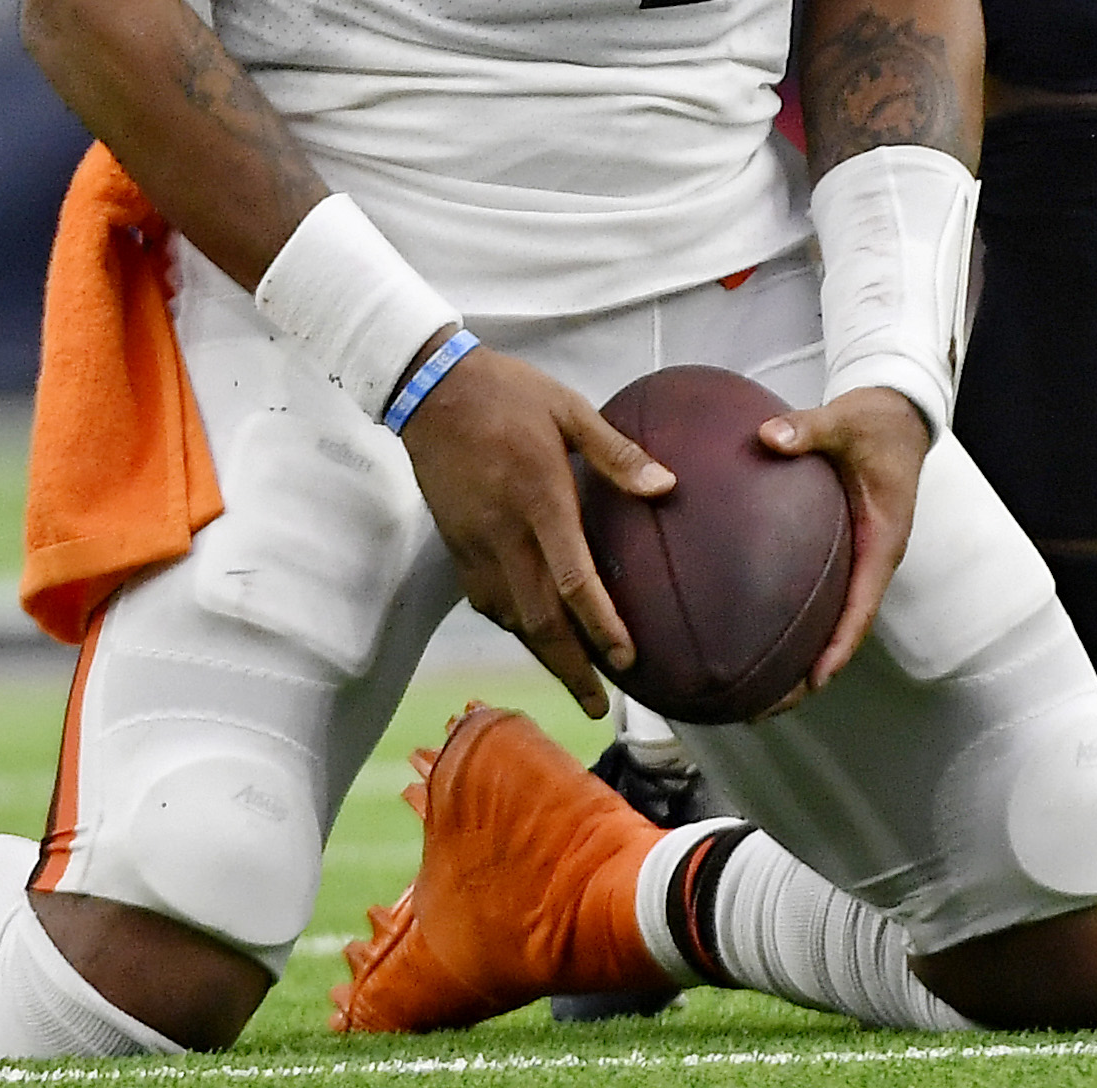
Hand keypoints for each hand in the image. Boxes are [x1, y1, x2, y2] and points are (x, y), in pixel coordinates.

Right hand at [399, 340, 672, 715]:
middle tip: (599, 706)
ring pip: (510, 617)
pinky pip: (487, 600)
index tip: (628, 659)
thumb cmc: (508, 393)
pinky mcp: (456, 545)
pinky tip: (533, 634)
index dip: (601, 625)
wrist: (430, 390)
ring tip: (574, 681)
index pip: (573, 580)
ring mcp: (475, 544)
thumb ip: (618, 452)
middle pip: (539, 620)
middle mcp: (505, 532)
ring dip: (542, 655)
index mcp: (539, 497)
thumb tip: (666, 485)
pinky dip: (513, 626)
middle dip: (571, 668)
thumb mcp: (569, 409)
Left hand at [755, 387, 930, 704]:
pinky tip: (750, 629)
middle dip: (808, 674)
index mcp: (882, 542)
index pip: (860, 608)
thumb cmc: (876, 422)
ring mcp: (856, 560)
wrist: (898, 415)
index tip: (812, 683)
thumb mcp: (847, 420)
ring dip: (799, 657)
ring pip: (830, 620)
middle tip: (764, 707)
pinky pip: (818, 597)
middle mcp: (871, 560)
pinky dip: (792, 621)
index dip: (837, 648)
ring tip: (754, 689)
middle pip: (843, 632)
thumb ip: (810, 429)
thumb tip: (769, 436)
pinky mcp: (841, 552)